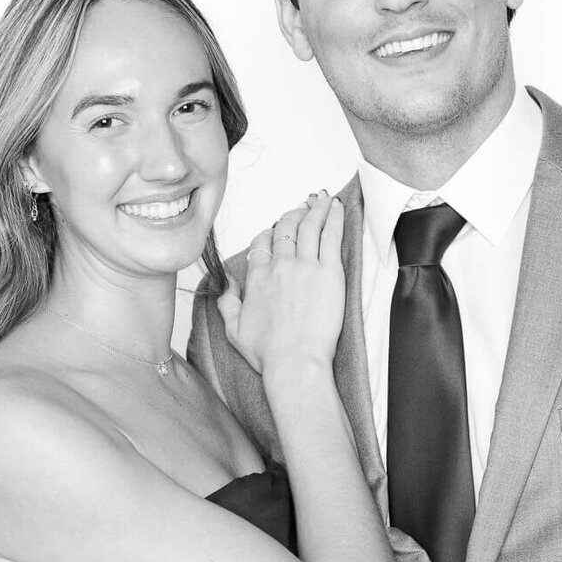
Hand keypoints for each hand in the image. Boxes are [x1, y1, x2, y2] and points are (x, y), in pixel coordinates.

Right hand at [218, 193, 343, 378]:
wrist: (295, 361)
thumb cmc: (269, 352)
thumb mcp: (233, 329)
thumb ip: (227, 302)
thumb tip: (226, 284)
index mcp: (257, 278)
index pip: (262, 243)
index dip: (270, 233)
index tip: (278, 230)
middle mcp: (280, 266)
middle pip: (286, 229)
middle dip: (294, 214)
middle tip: (303, 208)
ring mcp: (305, 266)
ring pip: (309, 226)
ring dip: (315, 209)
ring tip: (321, 199)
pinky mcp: (330, 272)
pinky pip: (331, 236)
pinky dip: (333, 218)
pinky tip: (336, 207)